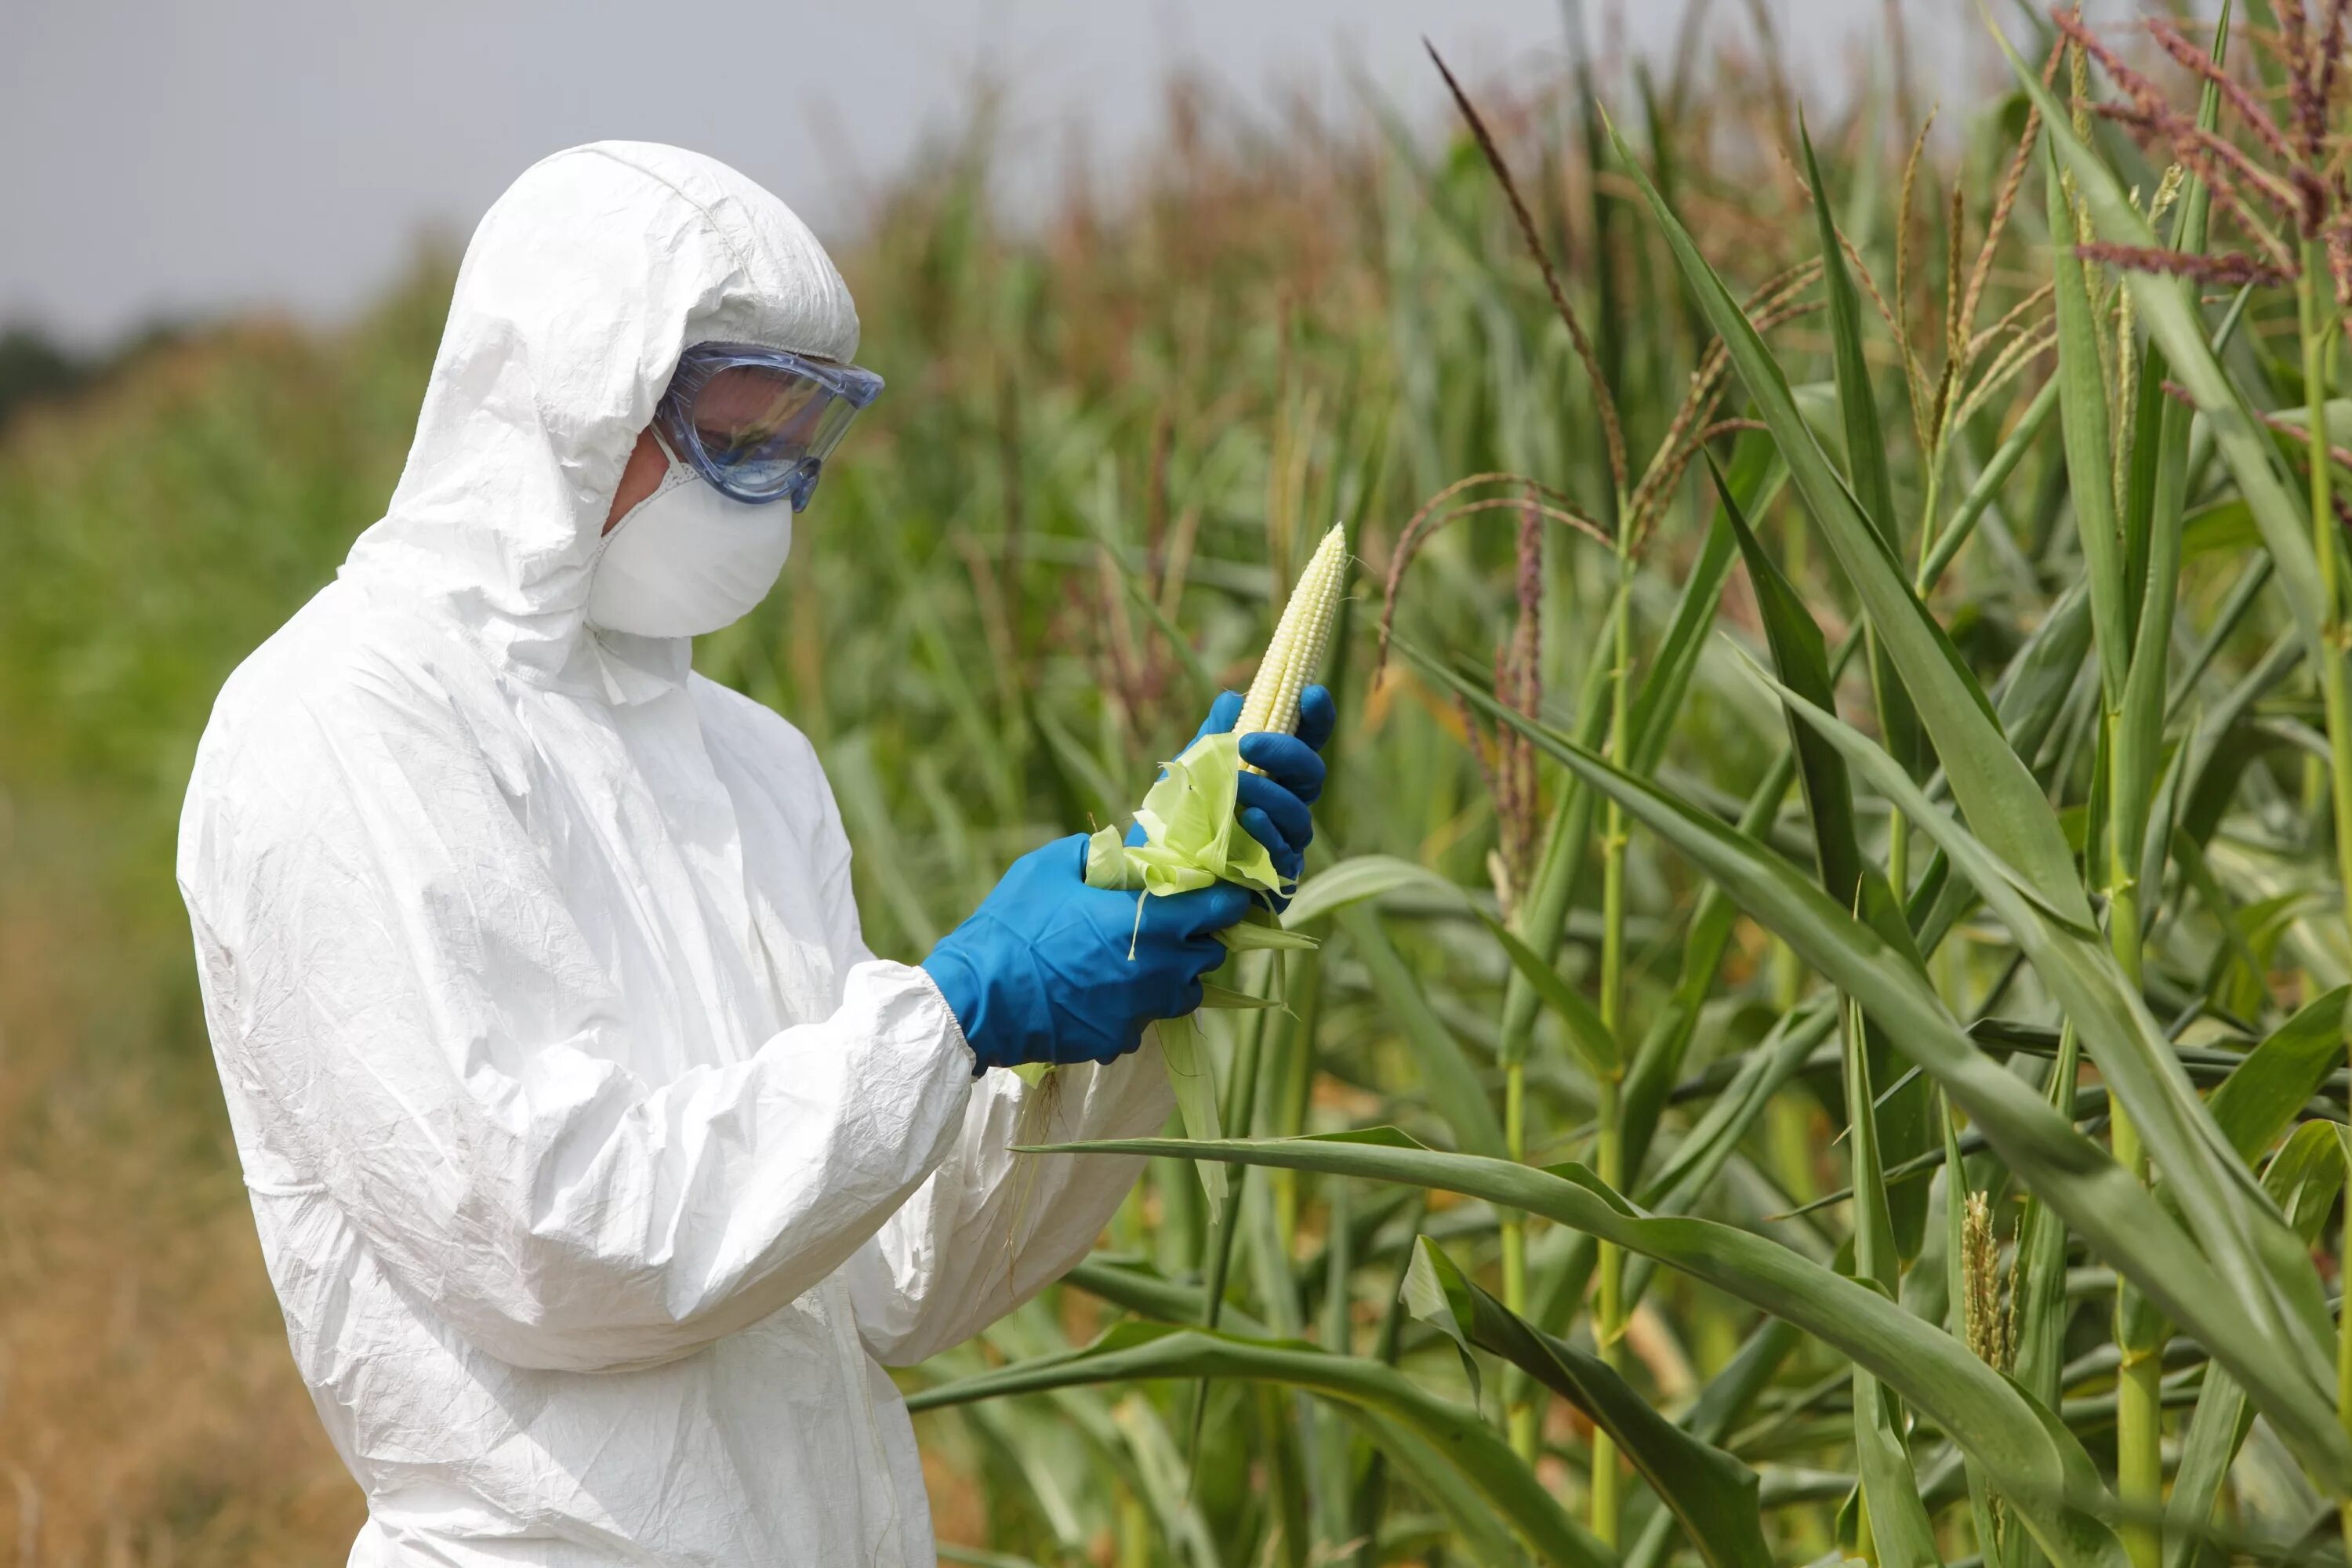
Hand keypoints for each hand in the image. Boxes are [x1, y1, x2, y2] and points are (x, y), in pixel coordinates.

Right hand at [921, 835, 1251, 1072]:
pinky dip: (1136, 1006)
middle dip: (1197, 937)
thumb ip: (1095, 852)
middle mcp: (1156, 971)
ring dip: (1175, 975)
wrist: (974, 999)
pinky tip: (1105, 991)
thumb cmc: (1013, 926)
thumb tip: (1118, 853)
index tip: (1215, 891)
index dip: (1223, 898)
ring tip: (1142, 958)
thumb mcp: (1049, 866)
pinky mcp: (1118, 1040)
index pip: (1218, 910)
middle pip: (1208, 955)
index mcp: (1148, 923)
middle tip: (1169, 921)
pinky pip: (1146, 1021)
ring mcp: (1139, 1011)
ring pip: (1185, 993)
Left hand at [1131, 685, 1334, 902]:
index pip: (1307, 740)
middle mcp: (1286, 803)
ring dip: (1271, 794)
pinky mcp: (1273, 876)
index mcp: (1273, 770)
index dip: (1317, 716)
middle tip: (1250, 744)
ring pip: (1299, 815)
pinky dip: (1268, 834)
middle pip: (1312, 774)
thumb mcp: (1190, 767)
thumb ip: (1214, 734)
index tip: (1310, 694)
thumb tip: (1234, 700)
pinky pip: (1284, 855)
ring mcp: (1283, 840)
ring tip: (1237, 785)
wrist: (1155, 868)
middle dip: (1287, 754)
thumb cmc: (1180, 813)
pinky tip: (1249, 821)